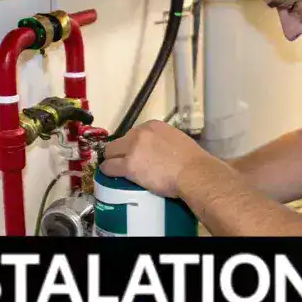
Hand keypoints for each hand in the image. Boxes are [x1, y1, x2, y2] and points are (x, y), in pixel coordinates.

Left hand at [99, 120, 213, 197]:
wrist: (193, 172)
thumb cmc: (192, 160)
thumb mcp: (177, 140)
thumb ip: (164, 141)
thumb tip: (160, 150)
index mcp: (153, 126)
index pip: (134, 133)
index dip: (133, 145)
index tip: (136, 153)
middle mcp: (140, 133)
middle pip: (120, 141)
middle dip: (120, 151)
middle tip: (124, 162)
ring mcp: (132, 149)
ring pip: (110, 152)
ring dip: (112, 160)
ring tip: (114, 168)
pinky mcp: (128, 166)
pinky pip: (109, 167)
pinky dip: (108, 171)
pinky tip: (109, 175)